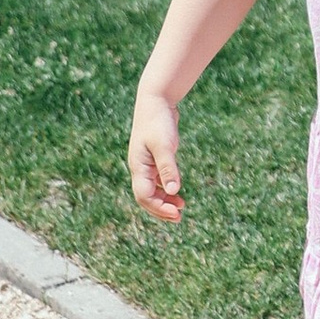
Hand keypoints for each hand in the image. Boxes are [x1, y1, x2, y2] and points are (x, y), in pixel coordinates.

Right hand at [129, 86, 184, 222]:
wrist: (155, 100)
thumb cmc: (158, 121)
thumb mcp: (164, 145)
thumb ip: (168, 168)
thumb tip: (173, 192)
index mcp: (138, 167)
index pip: (144, 196)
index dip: (159, 208)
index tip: (177, 213)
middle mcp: (139, 168)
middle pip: (145, 197)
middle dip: (160, 209)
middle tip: (179, 218)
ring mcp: (145, 163)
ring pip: (151, 190)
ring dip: (164, 200)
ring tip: (181, 206)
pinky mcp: (153, 158)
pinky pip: (156, 180)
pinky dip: (166, 188)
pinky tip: (176, 191)